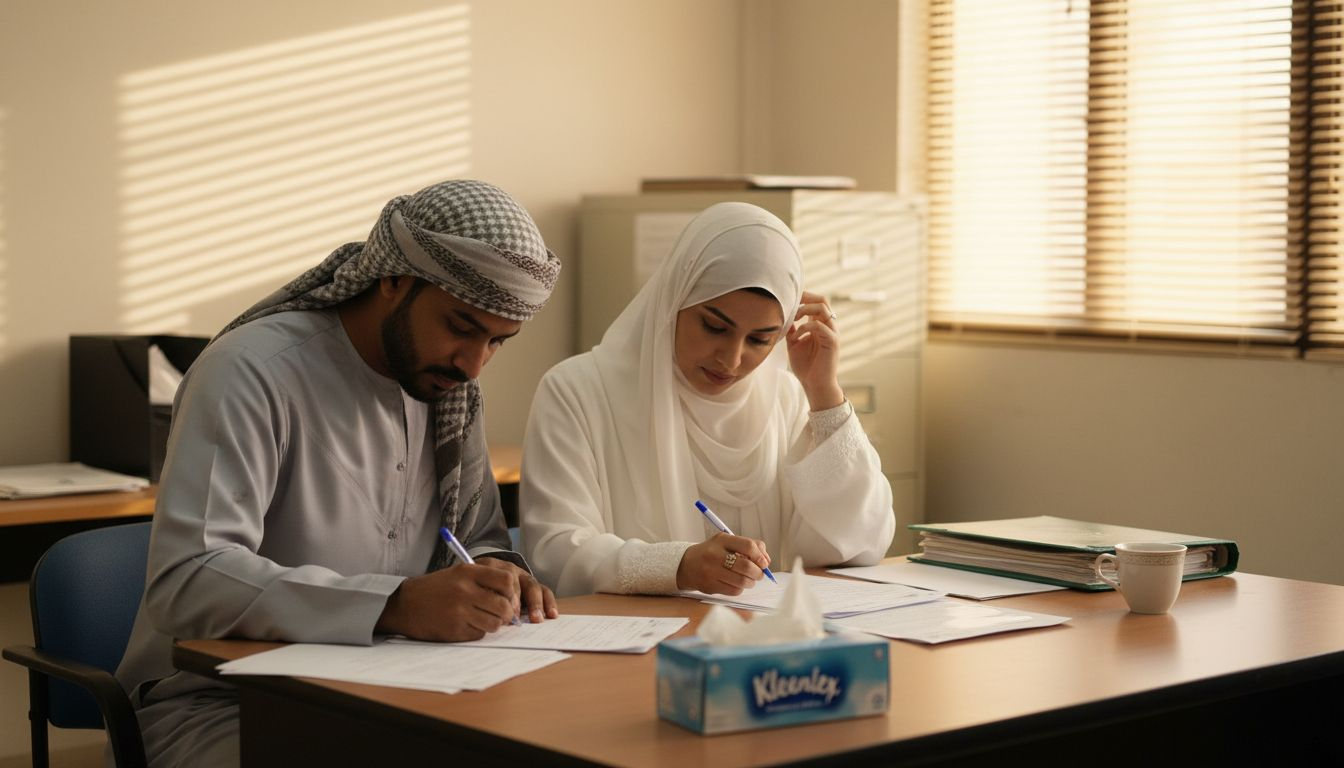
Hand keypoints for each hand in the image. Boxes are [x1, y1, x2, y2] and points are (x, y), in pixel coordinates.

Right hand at [375, 563, 524, 641]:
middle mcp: (465, 590)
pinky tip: (467, 625)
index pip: (506, 580)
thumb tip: (512, 598)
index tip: (508, 597)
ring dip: (493, 624)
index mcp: (468, 572)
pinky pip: (479, 634)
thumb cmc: (435, 589)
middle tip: (502, 615)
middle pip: (504, 606)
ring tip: (484, 620)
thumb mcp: (458, 574)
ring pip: (494, 623)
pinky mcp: (454, 630)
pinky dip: (478, 632)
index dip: (512, 591)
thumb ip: (484, 581)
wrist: (404, 605)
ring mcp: (459, 611)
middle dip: (507, 614)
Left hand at [476, 556, 559, 623]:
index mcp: (492, 567)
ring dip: (535, 603)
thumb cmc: (475, 588)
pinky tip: (551, 614)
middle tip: (515, 617)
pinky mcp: (533, 585)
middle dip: (517, 601)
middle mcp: (509, 569)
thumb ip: (478, 597)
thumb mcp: (472, 589)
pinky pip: (544, 591)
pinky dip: (549, 602)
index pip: (501, 578)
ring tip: (536, 619)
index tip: (502, 610)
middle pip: (516, 582)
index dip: (502, 595)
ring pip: (532, 586)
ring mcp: (522, 576)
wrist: (479, 578)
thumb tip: (486, 615)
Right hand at [676, 533, 771, 594]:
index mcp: (721, 540)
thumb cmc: (712, 552)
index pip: (748, 546)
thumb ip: (748, 545)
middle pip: (747, 566)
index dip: (760, 556)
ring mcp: (711, 572)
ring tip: (749, 579)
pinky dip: (740, 588)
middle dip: (758, 573)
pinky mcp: (710, 586)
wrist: (686, 564)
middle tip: (759, 574)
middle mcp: (715, 555)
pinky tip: (736, 584)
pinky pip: (734, 591)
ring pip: (742, 581)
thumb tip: (766, 560)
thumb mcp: (727, 542)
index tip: (764, 563)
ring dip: (751, 582)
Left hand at [786, 291, 843, 410]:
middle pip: (822, 300)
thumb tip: (783, 316)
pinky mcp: (832, 342)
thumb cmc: (806, 367)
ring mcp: (832, 333)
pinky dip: (805, 327)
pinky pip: (820, 326)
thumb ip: (791, 329)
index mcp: (820, 325)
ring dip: (804, 310)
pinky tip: (795, 336)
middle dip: (805, 297)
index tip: (787, 299)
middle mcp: (828, 326)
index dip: (803, 297)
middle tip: (790, 304)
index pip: (816, 302)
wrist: (815, 385)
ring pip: (822, 308)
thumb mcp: (794, 343)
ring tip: (792, 319)